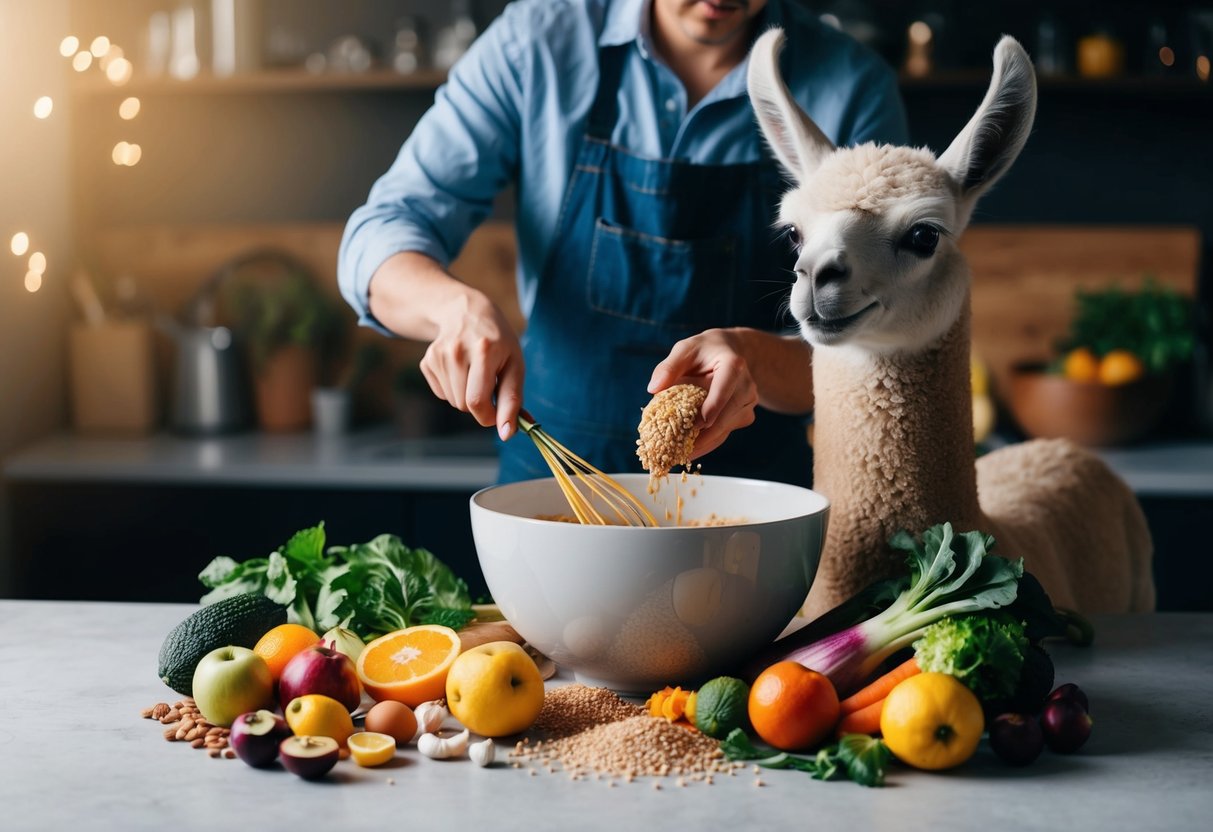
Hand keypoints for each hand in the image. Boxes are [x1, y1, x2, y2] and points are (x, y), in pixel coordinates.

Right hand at [419, 288, 523, 440]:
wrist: (466, 311)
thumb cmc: (498, 342)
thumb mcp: (514, 365)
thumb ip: (513, 400)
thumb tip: (507, 433)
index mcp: (484, 351)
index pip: (477, 402)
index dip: (488, 417)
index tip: (497, 414)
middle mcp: (457, 351)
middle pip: (464, 405)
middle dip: (480, 405)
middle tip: (489, 385)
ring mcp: (438, 355)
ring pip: (453, 402)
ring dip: (467, 397)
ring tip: (475, 374)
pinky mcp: (427, 360)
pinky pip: (442, 394)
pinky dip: (454, 389)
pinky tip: (460, 369)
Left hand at [648, 328, 758, 458]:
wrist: (731, 352)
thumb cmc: (704, 351)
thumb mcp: (685, 349)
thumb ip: (669, 367)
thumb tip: (653, 389)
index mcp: (733, 365)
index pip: (725, 387)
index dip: (713, 406)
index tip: (698, 424)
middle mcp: (746, 385)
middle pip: (726, 415)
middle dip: (703, 435)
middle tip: (679, 450)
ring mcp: (748, 403)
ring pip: (725, 429)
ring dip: (704, 444)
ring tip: (679, 456)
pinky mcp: (745, 416)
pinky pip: (725, 433)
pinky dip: (708, 443)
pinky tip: (689, 452)